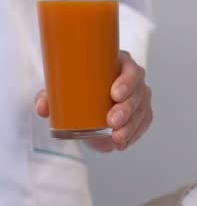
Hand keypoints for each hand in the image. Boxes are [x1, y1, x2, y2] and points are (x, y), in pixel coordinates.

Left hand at [35, 50, 153, 151]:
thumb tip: (44, 107)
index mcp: (120, 64)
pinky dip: (134, 134)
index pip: (131, 70)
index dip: (127, 82)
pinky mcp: (141, 112)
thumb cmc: (81, 84)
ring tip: (117, 138)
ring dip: (131, 126)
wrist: (88, 96)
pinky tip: (123, 142)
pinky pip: (143, 122)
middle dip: (127, 109)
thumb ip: (51, 95)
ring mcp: (140, 96)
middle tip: (112, 122)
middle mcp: (134, 79)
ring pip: (142, 110)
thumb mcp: (64, 86)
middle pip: (138, 92)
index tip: (114, 95)